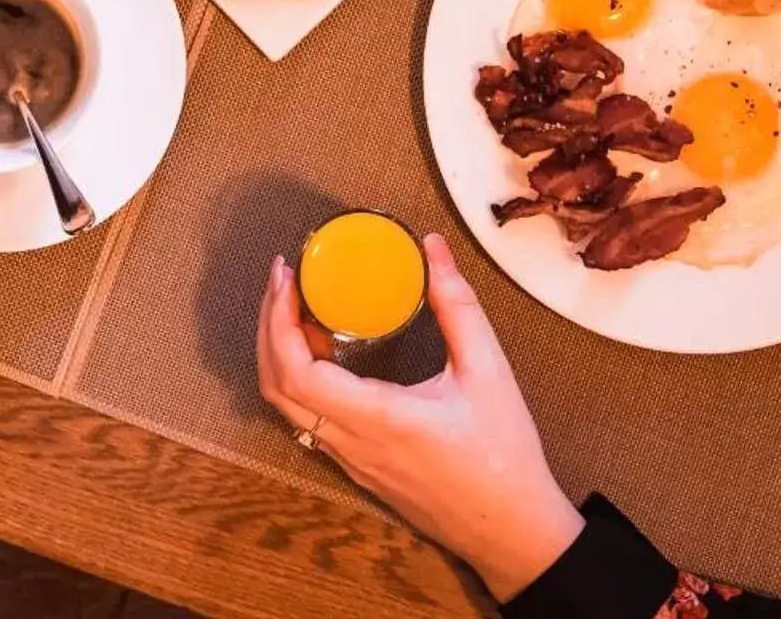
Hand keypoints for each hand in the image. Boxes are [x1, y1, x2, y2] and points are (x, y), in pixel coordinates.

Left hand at [255, 233, 584, 600]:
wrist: (512, 530)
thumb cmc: (504, 456)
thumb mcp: (488, 371)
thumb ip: (457, 305)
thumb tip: (433, 249)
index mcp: (377, 419)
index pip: (296, 371)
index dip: (278, 321)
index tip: (286, 279)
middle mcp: (352, 445)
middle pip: (276, 386)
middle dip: (269, 326)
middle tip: (283, 281)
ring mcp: (350, 462)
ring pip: (287, 407)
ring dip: (278, 354)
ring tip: (297, 308)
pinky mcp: (358, 469)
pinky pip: (308, 421)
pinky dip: (298, 380)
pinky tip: (323, 351)